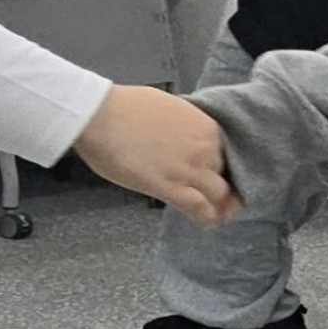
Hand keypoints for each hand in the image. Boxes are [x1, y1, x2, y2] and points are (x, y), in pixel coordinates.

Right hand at [73, 85, 238, 224]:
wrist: (101, 115)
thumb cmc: (125, 106)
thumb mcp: (168, 107)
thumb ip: (183, 126)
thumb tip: (181, 136)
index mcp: (205, 125)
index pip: (226, 151)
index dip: (218, 164)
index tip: (212, 171)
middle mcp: (205, 147)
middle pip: (222, 172)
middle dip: (215, 182)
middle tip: (207, 191)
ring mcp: (190, 169)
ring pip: (219, 194)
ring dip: (217, 204)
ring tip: (213, 211)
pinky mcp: (172, 188)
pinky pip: (201, 209)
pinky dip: (208, 218)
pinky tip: (207, 221)